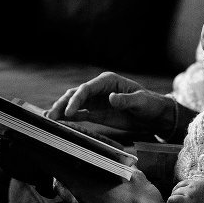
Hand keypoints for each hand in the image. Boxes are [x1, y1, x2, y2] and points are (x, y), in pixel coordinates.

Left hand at [0, 136, 163, 202]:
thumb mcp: (135, 177)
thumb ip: (121, 166)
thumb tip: (119, 161)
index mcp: (85, 189)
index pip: (56, 169)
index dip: (43, 157)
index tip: (32, 147)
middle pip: (60, 183)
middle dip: (58, 168)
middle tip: (60, 155)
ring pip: (71, 195)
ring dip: (71, 183)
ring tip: (81, 170)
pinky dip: (83, 194)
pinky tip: (98, 189)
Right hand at [46, 72, 174, 135]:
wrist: (154, 115)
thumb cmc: (150, 104)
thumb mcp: (141, 101)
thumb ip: (126, 100)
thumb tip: (111, 98)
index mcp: (108, 81)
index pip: (87, 88)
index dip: (76, 99)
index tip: (68, 112)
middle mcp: (99, 89)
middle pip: (76, 94)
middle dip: (63, 104)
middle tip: (51, 116)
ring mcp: (96, 100)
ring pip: (74, 103)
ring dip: (61, 110)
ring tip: (49, 119)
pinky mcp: (96, 112)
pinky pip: (79, 113)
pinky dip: (68, 117)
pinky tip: (58, 122)